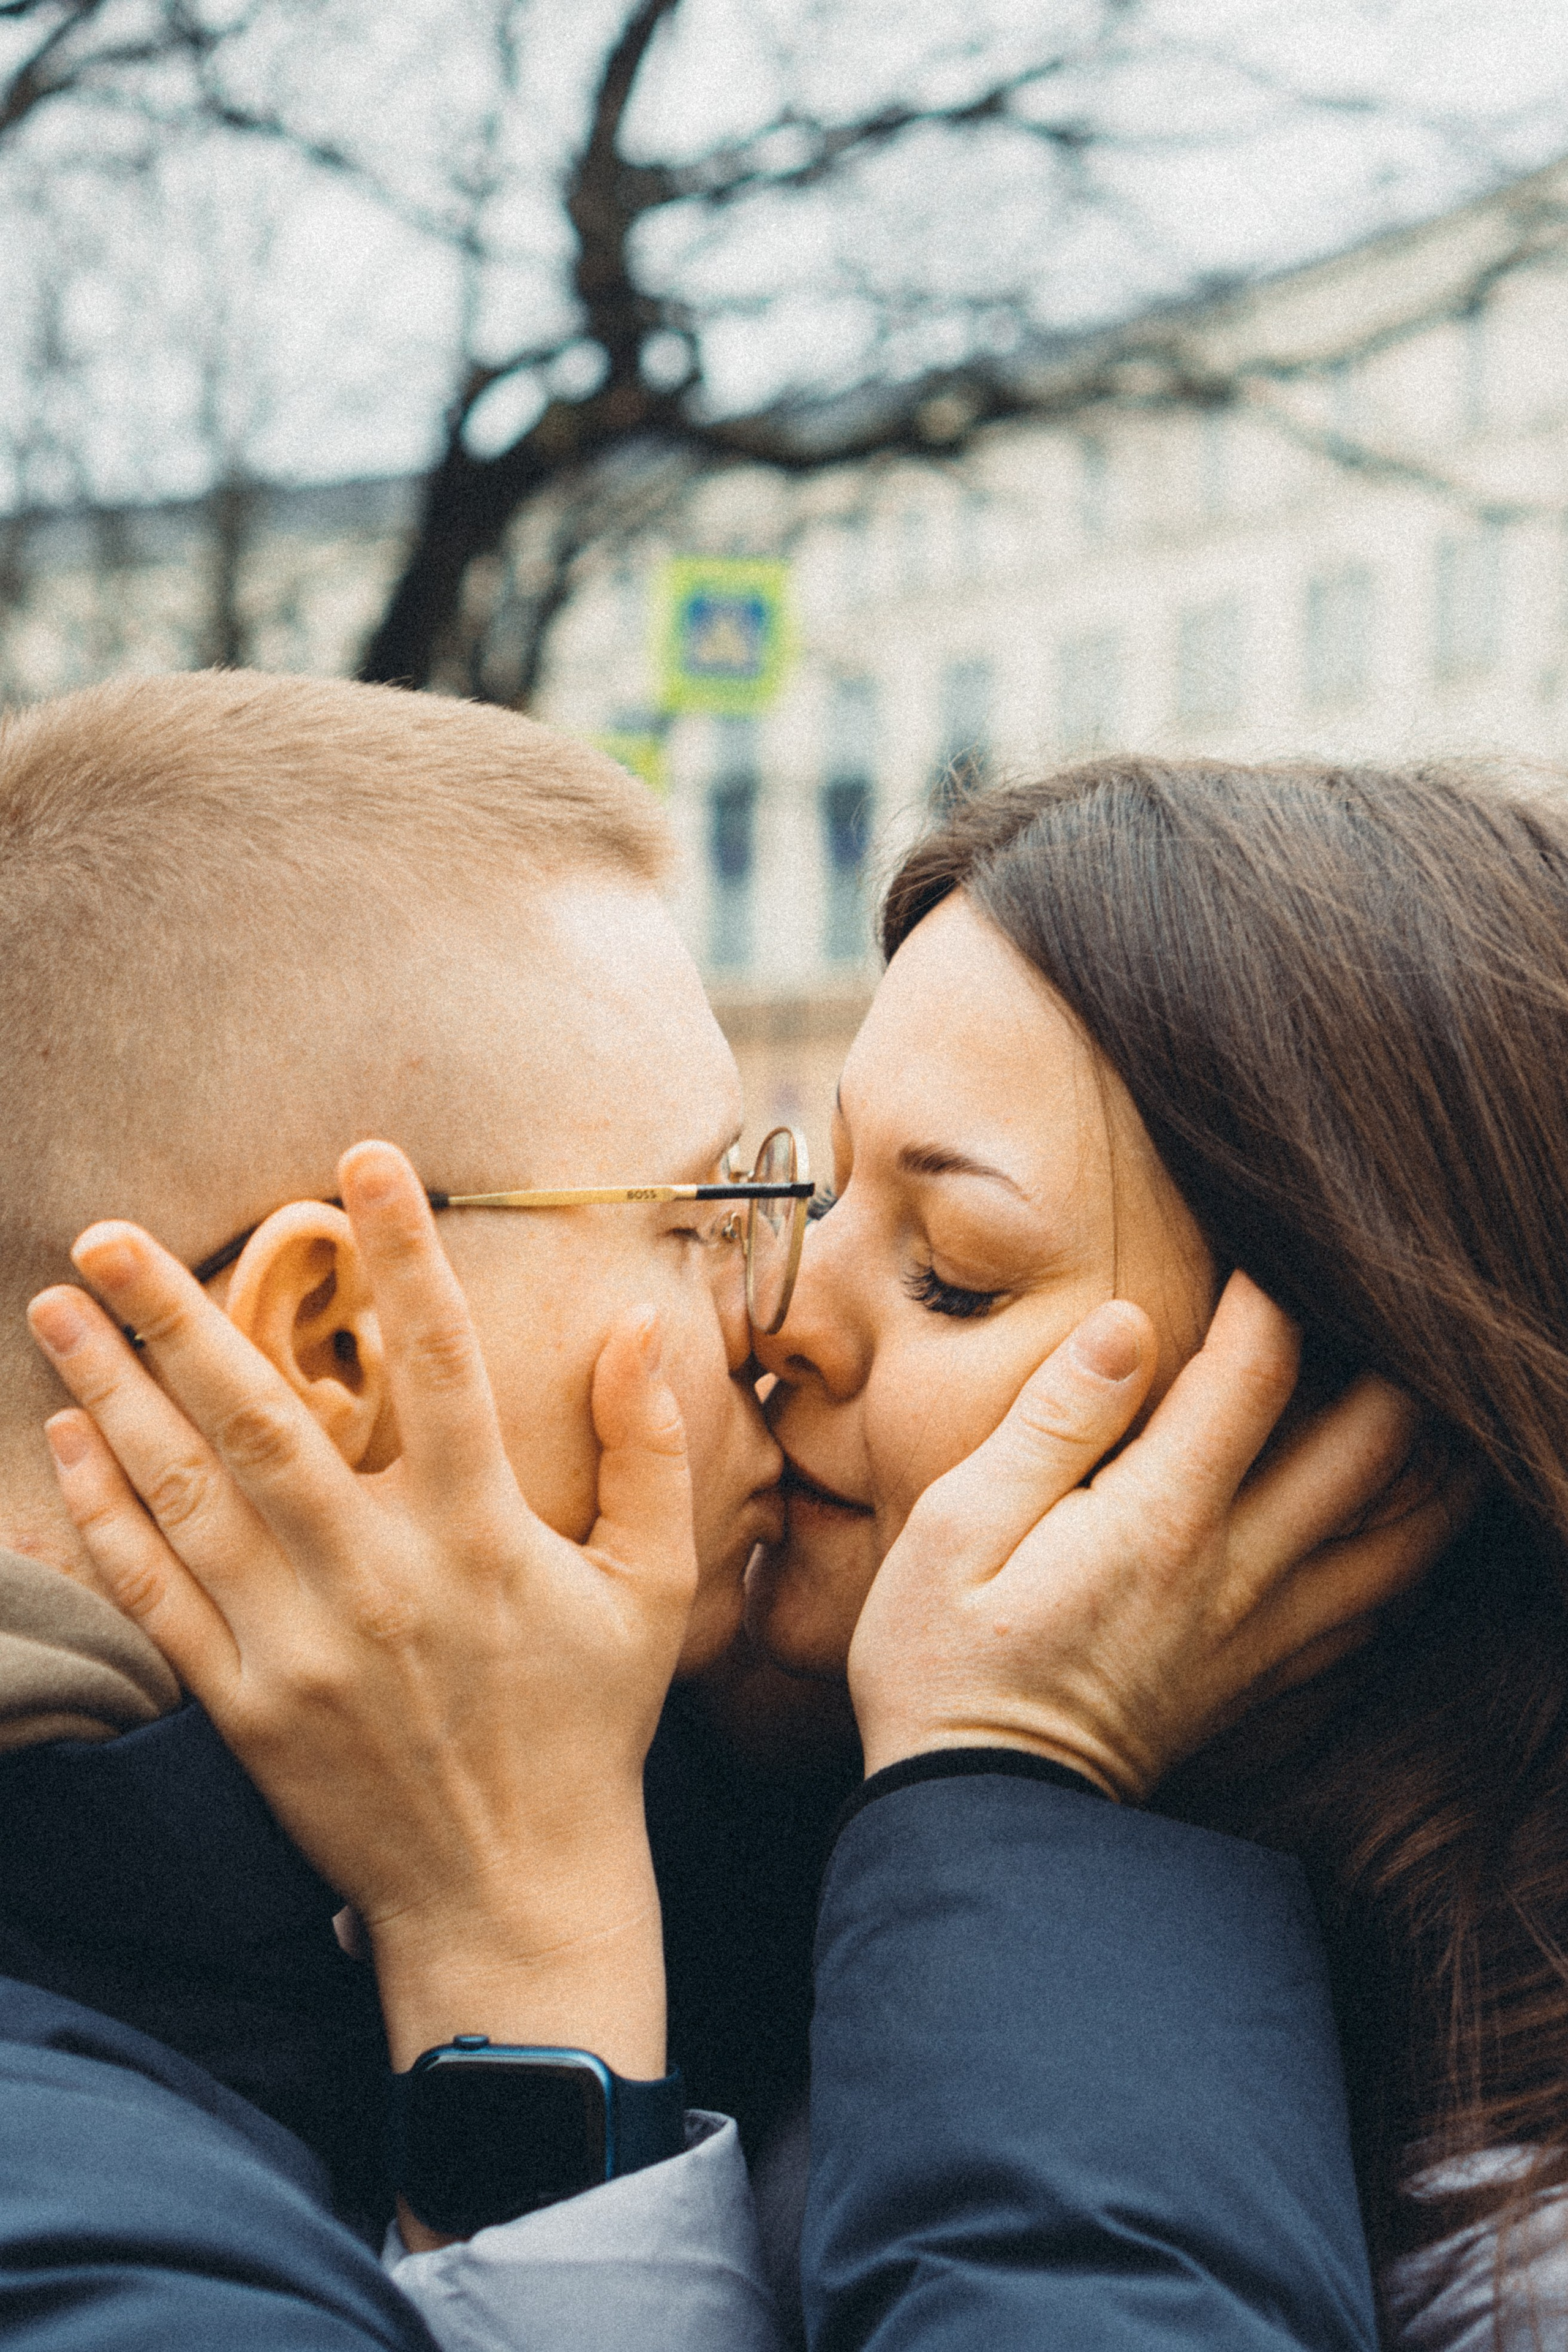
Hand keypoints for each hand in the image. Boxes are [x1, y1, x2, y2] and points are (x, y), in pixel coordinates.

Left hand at [27, 1141, 696, 2078]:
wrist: (511, 1893)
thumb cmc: (588, 1727)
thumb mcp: (654, 1587)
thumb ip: (649, 1451)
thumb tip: (638, 1326)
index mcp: (483, 1537)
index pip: (443, 1361)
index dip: (404, 1252)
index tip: (364, 1160)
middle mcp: (379, 1579)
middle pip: (262, 1419)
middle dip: (176, 1315)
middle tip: (107, 1231)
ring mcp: (298, 1646)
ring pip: (185, 1495)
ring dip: (112, 1393)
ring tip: (55, 1308)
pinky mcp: (241, 1706)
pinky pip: (155, 1595)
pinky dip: (102, 1516)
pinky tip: (67, 1443)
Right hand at [849, 1271, 1476, 1800]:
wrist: (981, 1823)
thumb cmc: (942, 1663)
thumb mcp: (955, 1526)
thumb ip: (1051, 1422)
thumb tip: (1129, 1325)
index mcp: (1160, 1520)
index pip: (1260, 1372)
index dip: (1272, 1293)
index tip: (1258, 1249)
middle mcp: (1239, 1573)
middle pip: (1375, 1448)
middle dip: (1397, 1360)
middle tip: (1383, 1308)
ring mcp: (1265, 1636)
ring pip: (1405, 1536)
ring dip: (1435, 1460)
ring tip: (1435, 1400)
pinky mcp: (1265, 1685)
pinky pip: (1376, 1611)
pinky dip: (1407, 1555)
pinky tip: (1396, 1523)